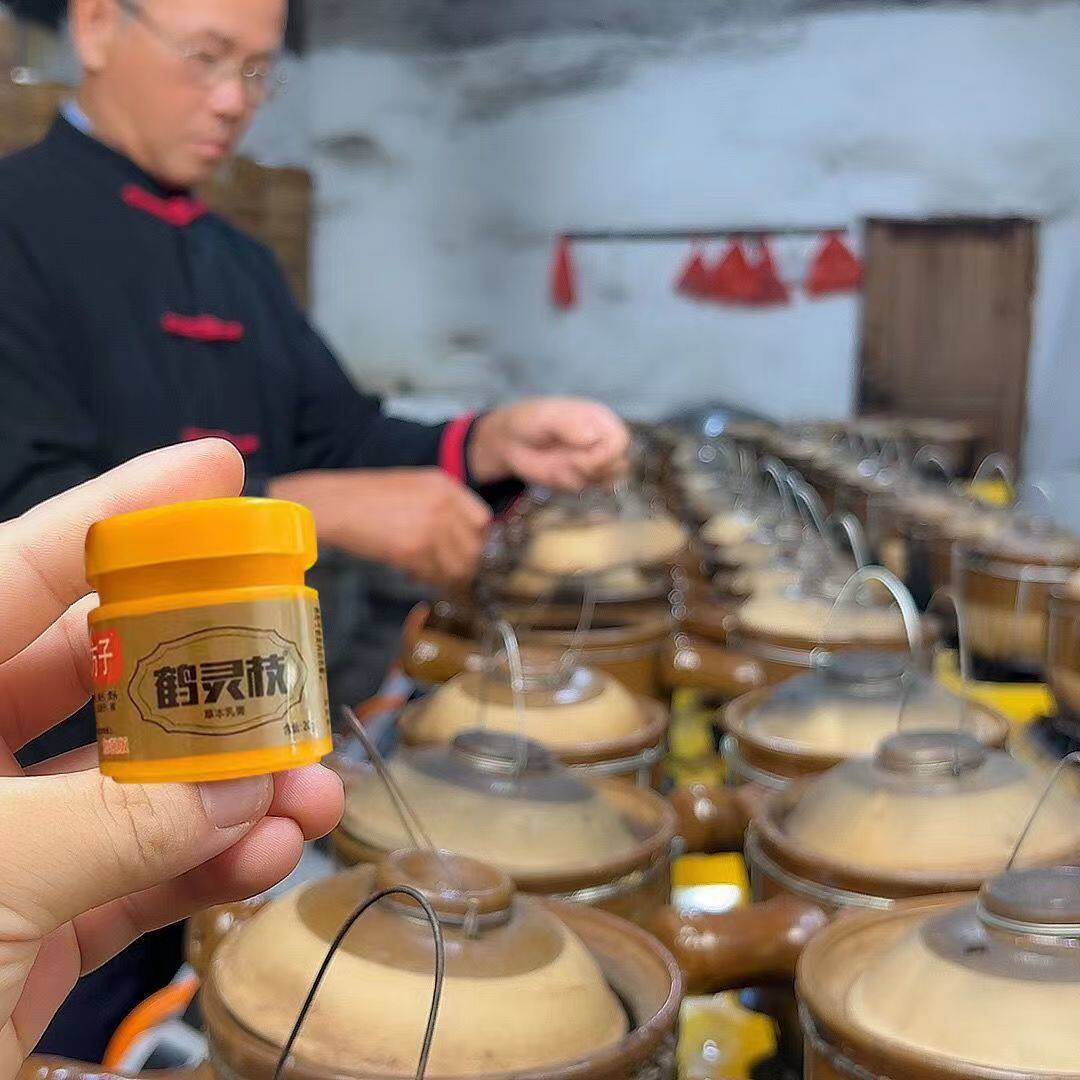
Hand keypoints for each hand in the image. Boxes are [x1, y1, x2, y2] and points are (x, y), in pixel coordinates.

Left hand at [0, 441, 343, 1073]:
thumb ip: (118, 821)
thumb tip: (247, 777)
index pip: (14, 574)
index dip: (120, 513)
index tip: (219, 470)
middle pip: (100, 674)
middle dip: (206, 668)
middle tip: (289, 649)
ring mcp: (2, 849)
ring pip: (136, 781)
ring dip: (233, 781)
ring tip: (311, 785)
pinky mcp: (39, 927)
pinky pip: (142, 871)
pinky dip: (212, 860)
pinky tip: (272, 847)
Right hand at [268, 468, 492, 583]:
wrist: (334, 504)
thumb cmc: (366, 497)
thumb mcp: (412, 487)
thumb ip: (440, 505)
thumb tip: (459, 538)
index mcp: (444, 484)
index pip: (482, 520)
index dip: (475, 541)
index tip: (464, 552)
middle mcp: (444, 502)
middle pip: (475, 547)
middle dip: (463, 565)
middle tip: (447, 573)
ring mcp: (431, 525)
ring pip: (459, 566)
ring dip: (446, 577)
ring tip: (426, 574)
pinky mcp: (415, 548)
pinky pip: (435, 575)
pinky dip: (426, 580)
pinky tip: (411, 574)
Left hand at [468, 397, 629, 489]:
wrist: (510, 441)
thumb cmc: (529, 420)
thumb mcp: (546, 416)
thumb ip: (568, 425)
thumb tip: (592, 437)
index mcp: (599, 419)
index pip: (621, 440)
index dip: (608, 454)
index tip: (583, 458)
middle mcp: (601, 440)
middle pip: (619, 464)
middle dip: (594, 469)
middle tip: (570, 463)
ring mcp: (592, 460)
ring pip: (605, 480)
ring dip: (580, 478)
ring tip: (558, 466)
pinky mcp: (581, 477)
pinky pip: (586, 489)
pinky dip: (570, 485)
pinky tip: (554, 473)